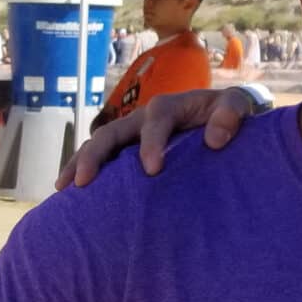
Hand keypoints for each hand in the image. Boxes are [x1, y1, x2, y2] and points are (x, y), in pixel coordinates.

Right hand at [55, 88, 254, 188]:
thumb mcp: (237, 106)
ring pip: (98, 145)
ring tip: (64, 188)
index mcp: (169, 106)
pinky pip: (102, 160)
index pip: (155, 122)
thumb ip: (231, 115)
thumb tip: (215, 139)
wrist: (223, 115)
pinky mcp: (127, 151)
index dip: (151, 143)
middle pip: (111, 132)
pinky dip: (84, 172)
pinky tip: (71, 195)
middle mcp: (142, 118)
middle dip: (96, 155)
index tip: (153, 170)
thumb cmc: (228, 112)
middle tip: (83, 182)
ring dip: (79, 164)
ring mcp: (131, 135)